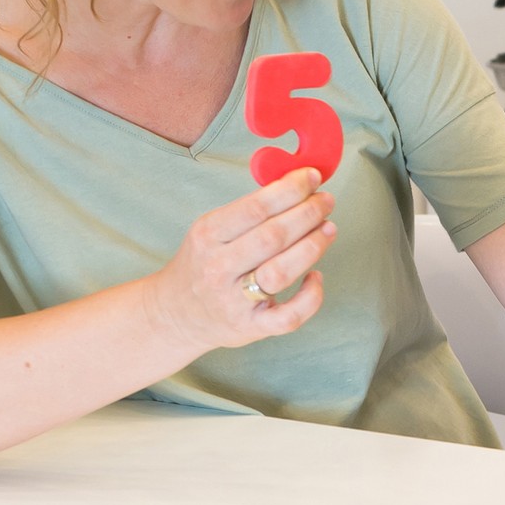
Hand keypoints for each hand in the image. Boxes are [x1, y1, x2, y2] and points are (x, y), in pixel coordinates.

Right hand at [146, 167, 334, 353]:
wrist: (175, 314)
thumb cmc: (204, 263)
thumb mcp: (211, 230)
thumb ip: (249, 211)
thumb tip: (298, 185)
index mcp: (207, 236)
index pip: (255, 207)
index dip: (289, 189)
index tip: (312, 177)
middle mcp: (218, 268)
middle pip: (273, 236)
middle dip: (308, 213)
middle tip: (326, 200)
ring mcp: (234, 301)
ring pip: (282, 272)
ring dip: (313, 246)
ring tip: (329, 228)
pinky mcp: (251, 327)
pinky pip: (289, 317)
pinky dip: (311, 297)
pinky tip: (316, 277)